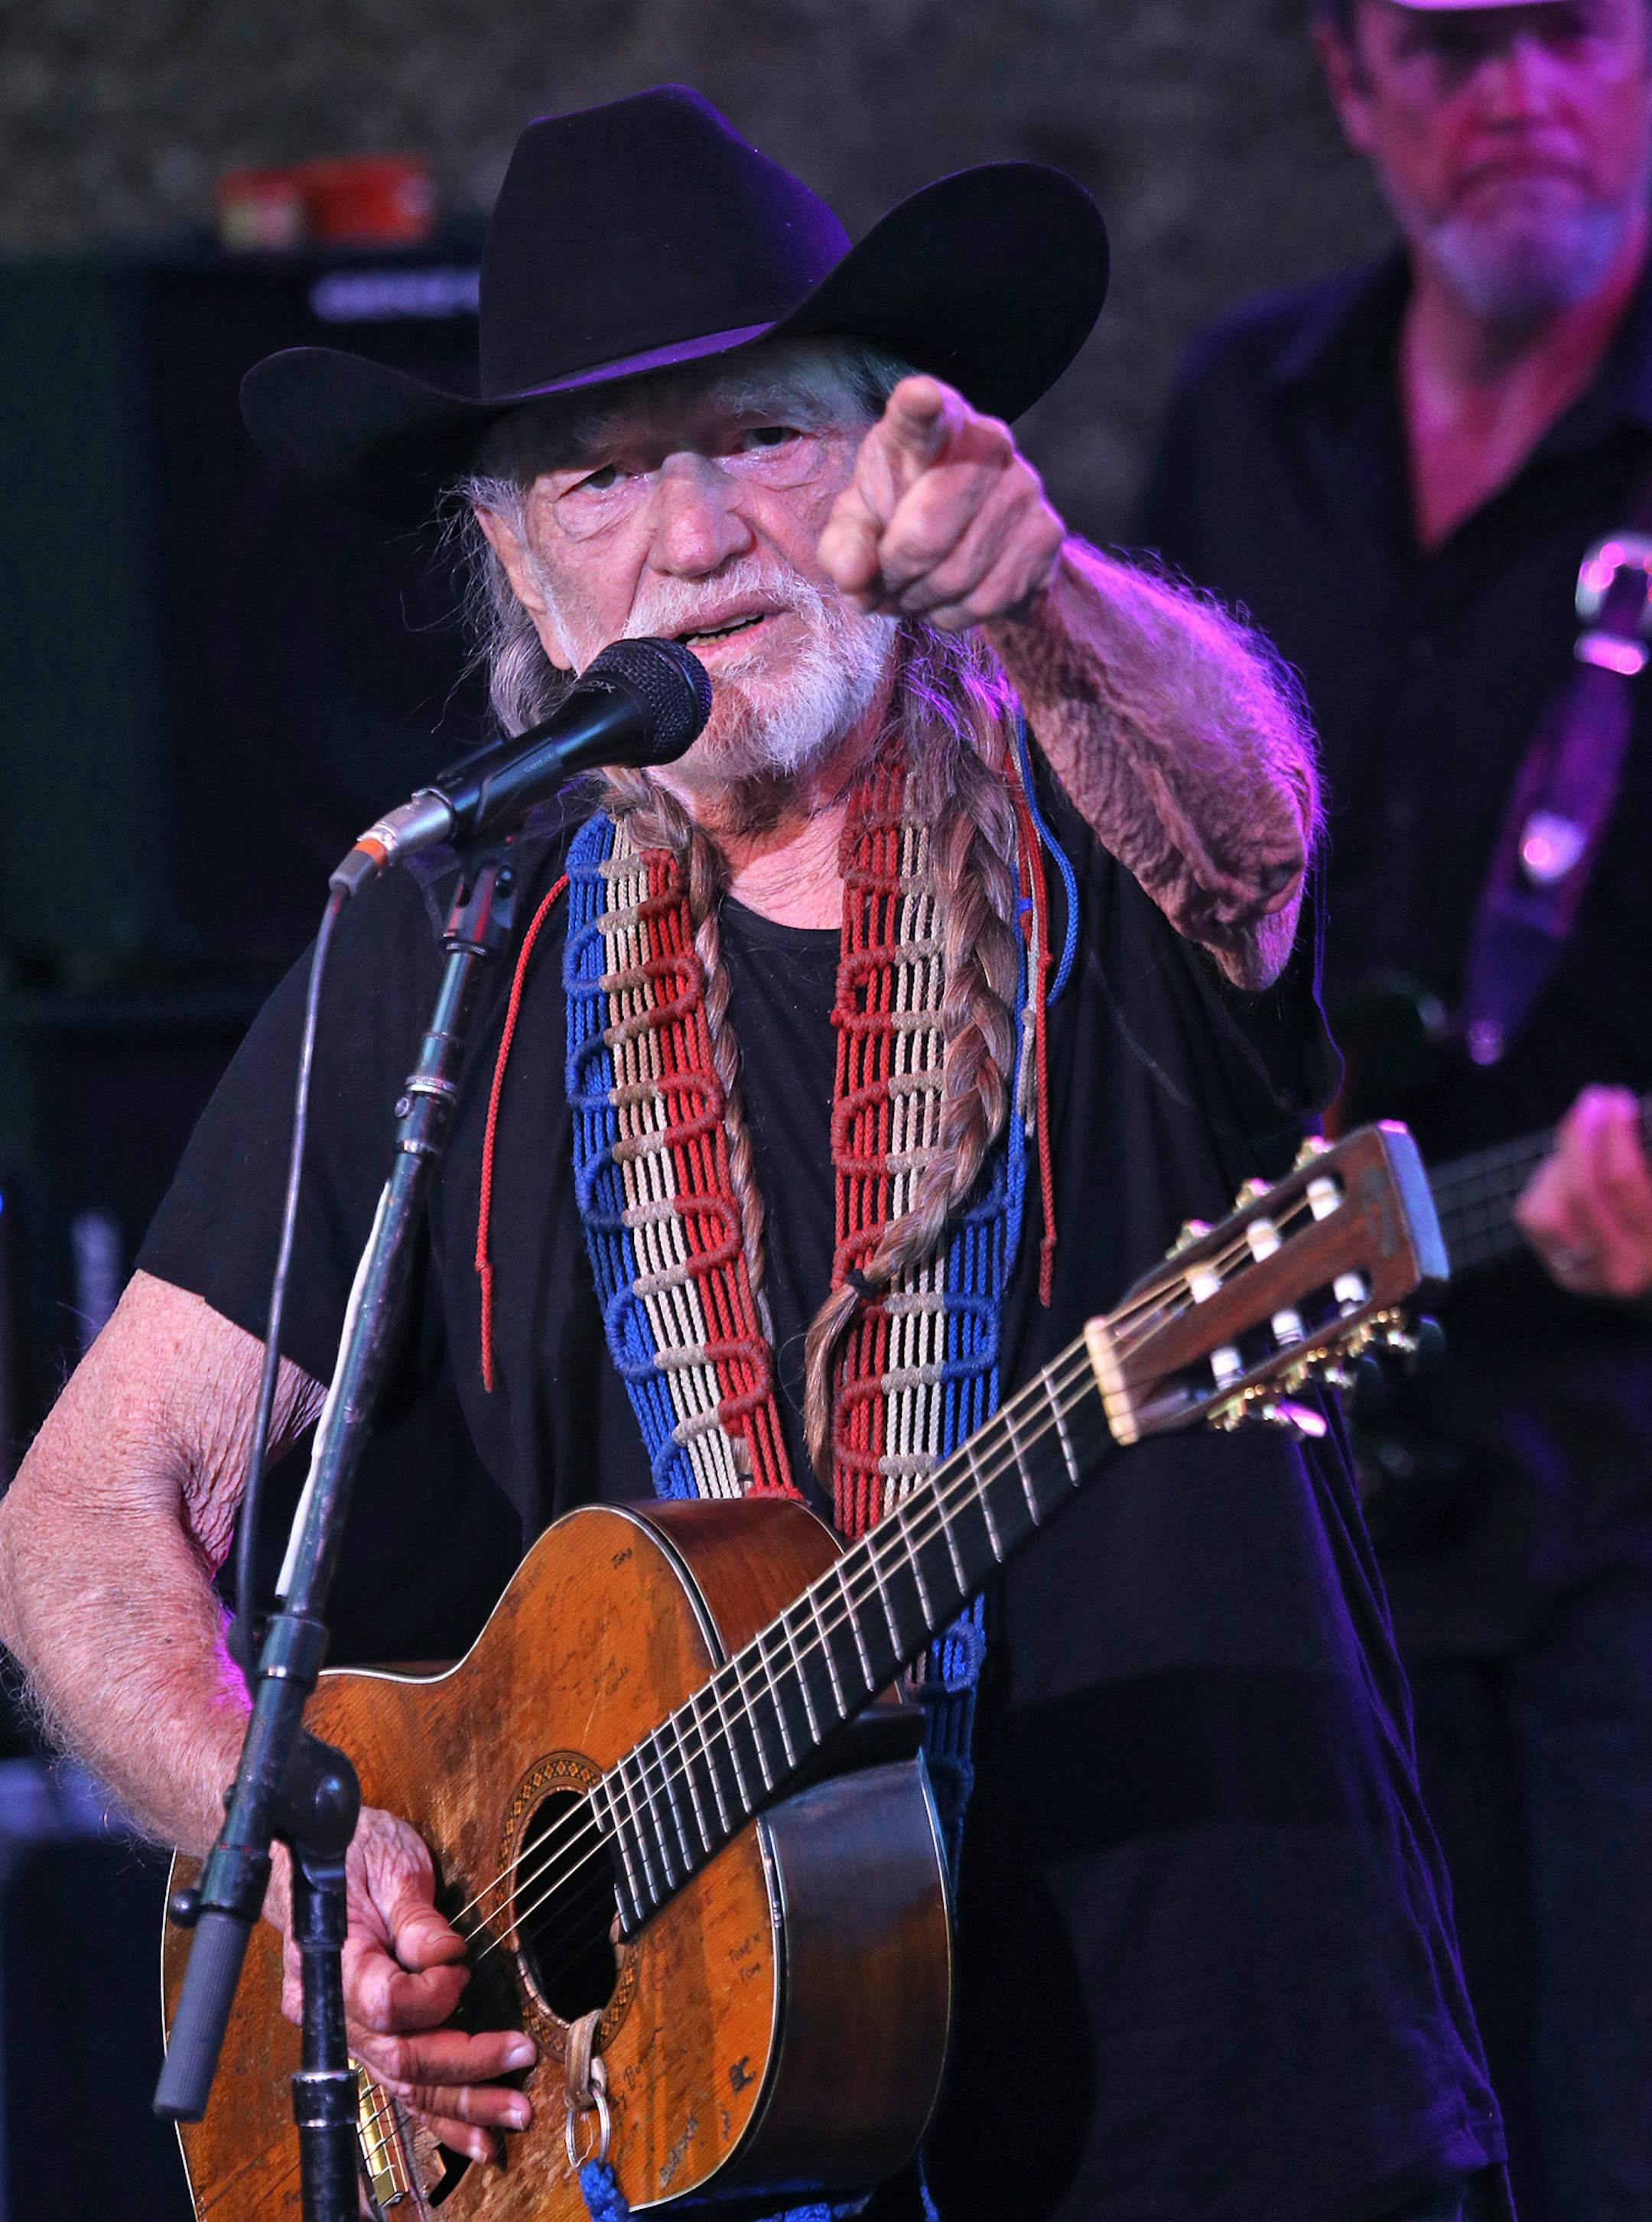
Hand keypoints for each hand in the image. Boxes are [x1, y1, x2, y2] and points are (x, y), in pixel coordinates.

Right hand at [268, 1806, 535, 2166]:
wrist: (313, 1861)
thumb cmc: (353, 1853)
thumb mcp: (390, 1863)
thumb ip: (416, 1917)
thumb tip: (446, 1956)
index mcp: (333, 1962)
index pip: (386, 2003)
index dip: (433, 1994)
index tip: (461, 1963)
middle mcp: (332, 2009)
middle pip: (400, 2057)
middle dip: (466, 2067)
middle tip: (521, 2058)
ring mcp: (346, 2030)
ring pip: (404, 2085)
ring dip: (462, 2104)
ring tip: (513, 2111)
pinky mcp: (366, 2036)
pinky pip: (401, 2085)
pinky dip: (439, 2113)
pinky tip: (476, 2135)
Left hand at [817, 374, 1064, 629]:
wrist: (981, 543)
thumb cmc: (902, 516)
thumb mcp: (860, 524)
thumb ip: (844, 544)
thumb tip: (851, 575)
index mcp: (930, 426)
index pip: (920, 414)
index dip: (918, 405)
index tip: (919, 396)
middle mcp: (987, 441)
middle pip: (925, 534)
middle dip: (894, 573)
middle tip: (885, 578)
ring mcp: (1024, 486)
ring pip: (955, 575)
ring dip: (920, 600)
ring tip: (911, 590)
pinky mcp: (1046, 533)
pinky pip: (985, 599)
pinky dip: (953, 614)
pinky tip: (945, 598)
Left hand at [1514, 1085, 1651, 1300]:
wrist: (1651, 1267)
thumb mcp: (1651, 1185)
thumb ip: (1640, 1157)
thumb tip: (1616, 1109)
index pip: (1622, 1182)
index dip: (1616, 1135)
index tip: (1618, 1101)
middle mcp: (1623, 1271)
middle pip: (1583, 1191)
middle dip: (1583, 1137)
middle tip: (1593, 1099)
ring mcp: (1586, 1274)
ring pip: (1553, 1206)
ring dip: (1564, 1160)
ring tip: (1584, 1133)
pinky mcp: (1558, 1269)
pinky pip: (1535, 1215)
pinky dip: (1548, 1182)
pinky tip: (1568, 1170)